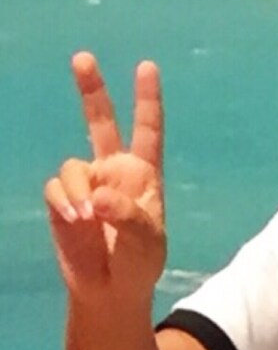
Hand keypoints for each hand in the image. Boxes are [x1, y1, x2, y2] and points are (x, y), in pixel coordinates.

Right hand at [43, 52, 165, 307]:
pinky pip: (57, 188)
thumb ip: (129, 215)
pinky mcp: (62, 201)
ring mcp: (86, 184)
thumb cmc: (140, 264)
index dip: (147, 100)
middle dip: (91, 90)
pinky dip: (65, 201)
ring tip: (88, 218)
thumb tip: (99, 197)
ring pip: (73, 166)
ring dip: (78, 189)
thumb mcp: (148, 242)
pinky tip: (78, 220)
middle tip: (83, 58)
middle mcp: (113, 172)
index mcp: (144, 175)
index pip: (147, 131)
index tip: (147, 67)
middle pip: (100, 123)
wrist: (111, 291)